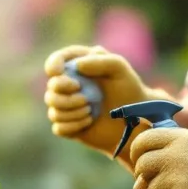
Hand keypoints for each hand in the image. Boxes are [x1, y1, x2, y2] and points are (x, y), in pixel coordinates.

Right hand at [43, 45, 170, 159]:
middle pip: (51, 88)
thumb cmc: (129, 89)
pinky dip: (72, 126)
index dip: (52, 65)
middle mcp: (69, 86)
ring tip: (90, 111)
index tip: (58, 71)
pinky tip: (88, 122)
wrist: (136, 119)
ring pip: (53, 110)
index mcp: (78, 67)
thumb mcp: (119, 68)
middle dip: (64, 96)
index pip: (55, 61)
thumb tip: (76, 66)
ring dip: (71, 112)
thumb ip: (99, 60)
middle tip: (85, 98)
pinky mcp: (69, 126)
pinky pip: (58, 127)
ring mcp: (68, 107)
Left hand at [130, 129, 187, 188]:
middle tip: (147, 187)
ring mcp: (175, 180)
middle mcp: (175, 156)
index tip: (139, 161)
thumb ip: (179, 146)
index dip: (137, 151)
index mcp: (182, 139)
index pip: (145, 140)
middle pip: (142, 166)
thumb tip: (149, 154)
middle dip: (141, 179)